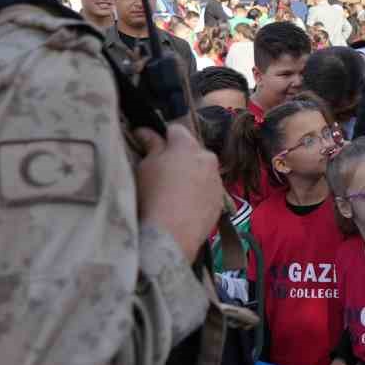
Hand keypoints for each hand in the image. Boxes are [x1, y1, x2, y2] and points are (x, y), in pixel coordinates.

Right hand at [135, 122, 222, 256]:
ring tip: (174, 193)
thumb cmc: (153, 195)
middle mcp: (207, 159)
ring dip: (191, 175)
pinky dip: (198, 193)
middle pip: (192, 150)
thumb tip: (145, 131)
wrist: (171, 234)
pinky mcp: (220, 202)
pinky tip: (184, 207)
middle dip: (179, 156)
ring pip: (202, 171)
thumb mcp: (146, 166)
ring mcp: (216, 181)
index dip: (162, 136)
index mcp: (188, 146)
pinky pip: (208, 190)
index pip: (176, 129)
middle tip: (162, 172)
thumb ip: (150, 145)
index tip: (152, 147)